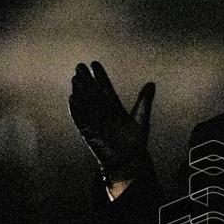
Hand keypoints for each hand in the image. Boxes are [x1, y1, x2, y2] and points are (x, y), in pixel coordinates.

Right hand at [69, 61, 155, 183]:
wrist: (129, 160)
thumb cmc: (135, 141)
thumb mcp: (141, 118)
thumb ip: (144, 101)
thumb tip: (152, 84)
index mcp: (114, 107)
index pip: (105, 88)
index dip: (100, 77)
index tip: (94, 63)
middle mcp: (103, 112)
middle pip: (93, 93)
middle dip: (86, 80)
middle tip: (79, 66)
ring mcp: (95, 121)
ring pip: (85, 104)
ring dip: (80, 92)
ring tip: (75, 79)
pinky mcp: (89, 132)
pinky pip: (81, 120)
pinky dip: (76, 110)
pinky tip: (72, 99)